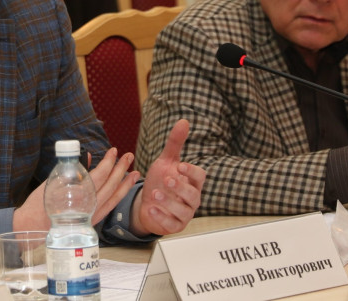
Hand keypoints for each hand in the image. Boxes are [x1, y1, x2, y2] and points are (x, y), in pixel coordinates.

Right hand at [13, 147, 138, 231]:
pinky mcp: (91, 221)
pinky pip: (109, 207)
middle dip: (121, 169)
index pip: (99, 176)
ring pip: (113, 198)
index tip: (113, 151)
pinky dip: (118, 197)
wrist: (32, 228)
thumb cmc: (39, 203)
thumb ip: (73, 169)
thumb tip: (88, 156)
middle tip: (129, 156)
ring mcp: (91, 216)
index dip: (108, 162)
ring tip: (135, 172)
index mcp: (78, 195)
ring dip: (125, 184)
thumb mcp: (53, 182)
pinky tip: (123, 189)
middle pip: (110, 186)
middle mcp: (88, 207)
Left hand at [129, 119, 205, 235]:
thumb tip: (183, 121)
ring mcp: (185, 214)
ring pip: (182, 210)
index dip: (191, 171)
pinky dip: (161, 217)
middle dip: (180, 187)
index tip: (180, 166)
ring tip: (155, 193)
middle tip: (167, 179)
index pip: (199, 176)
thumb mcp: (166, 161)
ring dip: (169, 202)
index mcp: (193, 182)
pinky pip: (171, 224)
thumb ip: (175, 143)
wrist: (148, 203)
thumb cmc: (161, 181)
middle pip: (193, 195)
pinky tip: (151, 209)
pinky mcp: (174, 226)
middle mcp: (192, 198)